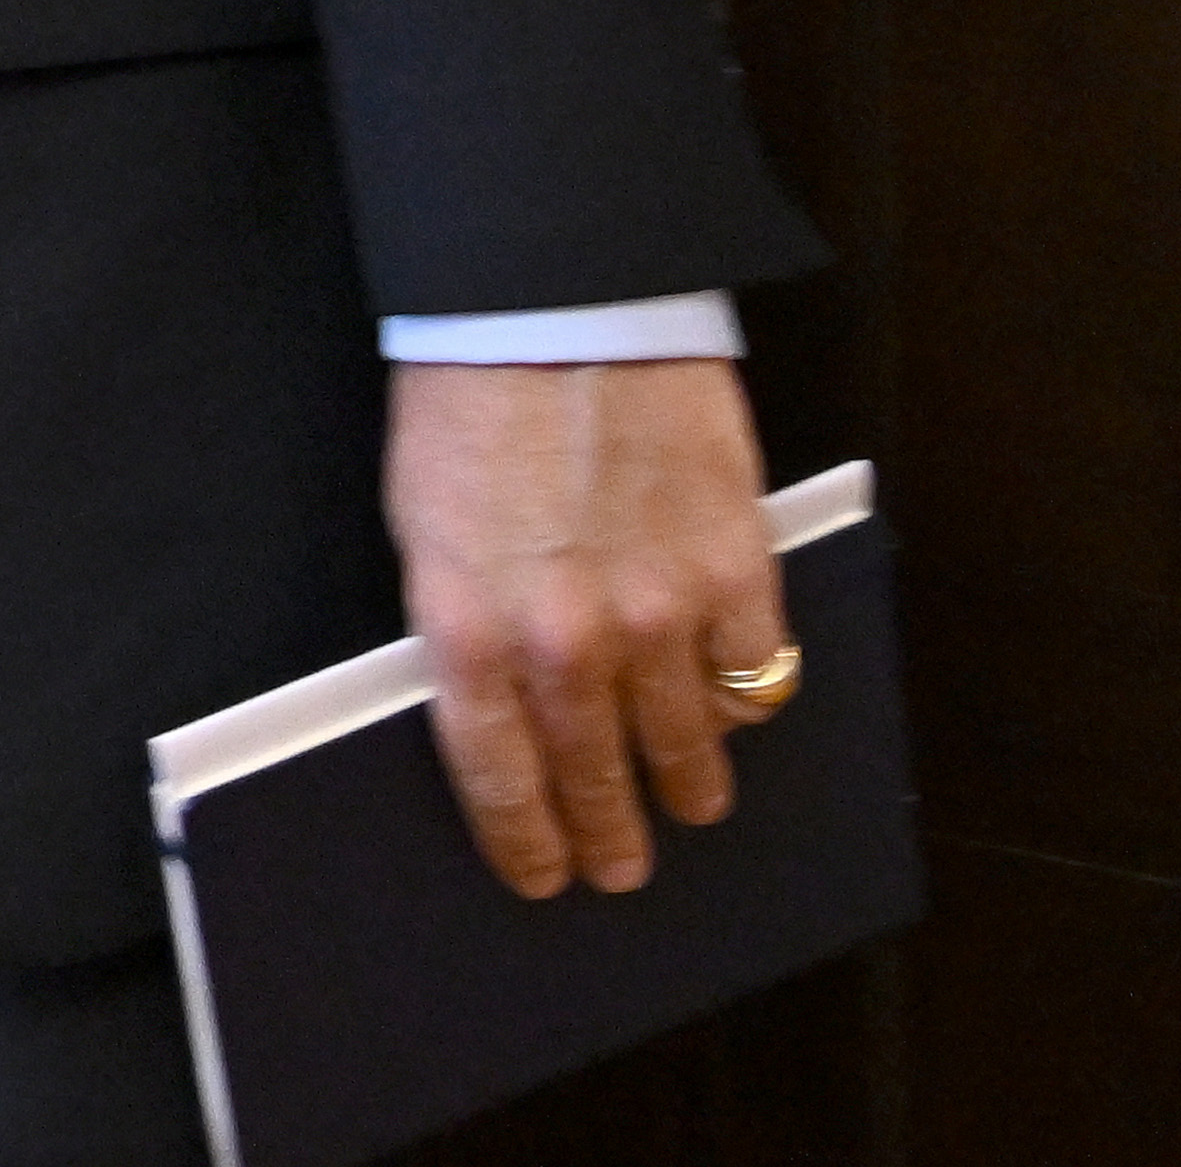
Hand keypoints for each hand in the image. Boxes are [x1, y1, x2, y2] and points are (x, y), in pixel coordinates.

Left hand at [384, 356, 786, 896]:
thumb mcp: (424, 527)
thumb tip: (491, 709)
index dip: (524, 840)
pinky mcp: (733, 566)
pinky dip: (748, 699)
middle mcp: (564, 636)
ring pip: (687, 742)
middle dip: (608, 833)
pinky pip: (756, 672)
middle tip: (621, 870)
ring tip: (690, 808)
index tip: (543, 875)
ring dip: (689, 787)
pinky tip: (737, 706)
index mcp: (468, 627)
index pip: (498, 776)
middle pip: (595, 774)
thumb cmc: (470, 405)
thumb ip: (461, 625)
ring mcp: (658, 608)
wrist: (554, 305)